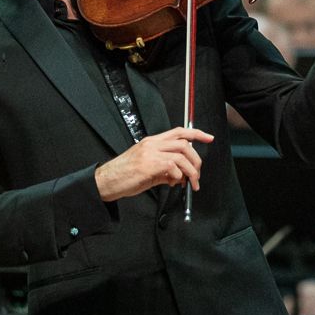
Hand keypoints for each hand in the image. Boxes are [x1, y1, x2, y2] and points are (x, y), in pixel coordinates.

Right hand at [95, 126, 214, 202]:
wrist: (105, 182)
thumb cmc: (124, 175)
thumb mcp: (147, 169)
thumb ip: (165, 169)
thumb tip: (180, 176)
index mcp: (152, 142)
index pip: (179, 131)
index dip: (197, 133)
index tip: (209, 138)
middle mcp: (152, 144)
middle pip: (184, 143)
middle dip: (196, 159)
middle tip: (197, 174)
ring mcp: (150, 153)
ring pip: (181, 155)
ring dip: (191, 171)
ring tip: (190, 183)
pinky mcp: (148, 165)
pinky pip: (172, 166)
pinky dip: (178, 175)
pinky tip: (174, 183)